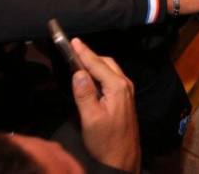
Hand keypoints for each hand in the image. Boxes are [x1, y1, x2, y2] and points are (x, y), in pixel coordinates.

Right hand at [71, 39, 140, 173]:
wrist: (123, 158)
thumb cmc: (106, 141)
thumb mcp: (91, 119)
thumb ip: (84, 94)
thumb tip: (78, 72)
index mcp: (117, 86)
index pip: (97, 64)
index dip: (83, 52)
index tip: (72, 40)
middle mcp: (125, 84)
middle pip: (105, 62)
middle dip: (90, 54)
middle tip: (73, 48)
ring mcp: (126, 91)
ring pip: (110, 69)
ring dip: (95, 62)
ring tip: (79, 57)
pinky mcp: (124, 98)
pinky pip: (112, 77)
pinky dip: (100, 71)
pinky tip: (91, 74)